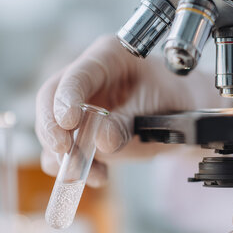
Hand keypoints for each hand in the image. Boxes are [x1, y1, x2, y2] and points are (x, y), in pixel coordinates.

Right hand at [35, 35, 227, 186]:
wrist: (182, 117)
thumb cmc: (172, 102)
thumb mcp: (156, 111)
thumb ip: (126, 124)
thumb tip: (101, 142)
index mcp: (106, 58)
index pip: (76, 75)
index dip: (66, 99)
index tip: (68, 123)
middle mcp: (87, 79)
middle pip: (50, 98)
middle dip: (52, 127)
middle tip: (62, 150)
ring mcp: (79, 105)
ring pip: (53, 127)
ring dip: (63, 154)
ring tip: (92, 172)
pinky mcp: (79, 131)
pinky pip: (65, 150)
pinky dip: (74, 166)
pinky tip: (98, 175)